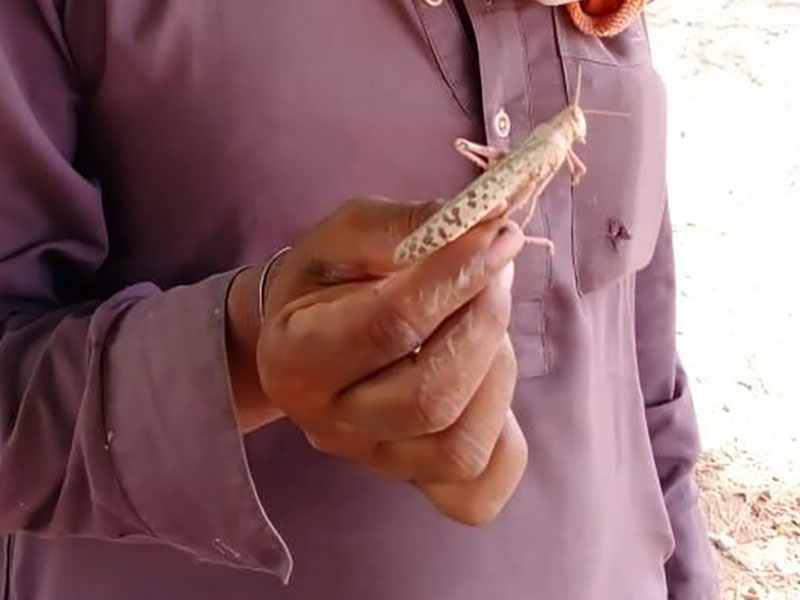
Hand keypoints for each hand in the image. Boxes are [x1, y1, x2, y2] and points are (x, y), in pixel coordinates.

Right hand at [229, 196, 526, 525]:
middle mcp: (328, 425)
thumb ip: (411, 224)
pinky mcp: (416, 483)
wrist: (308, 332)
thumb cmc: (329, 278)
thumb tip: (493, 219)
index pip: (388, 327)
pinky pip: (478, 494)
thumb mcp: (350, 232)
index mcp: (295, 358)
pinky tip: (489, 383)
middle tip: (495, 271)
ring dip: (497, 373)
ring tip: (484, 322)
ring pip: (459, 447)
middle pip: (429, 398)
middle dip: (483, 324)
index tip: (498, 233)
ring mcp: (375, 462)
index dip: (456, 276)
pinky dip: (506, 441)